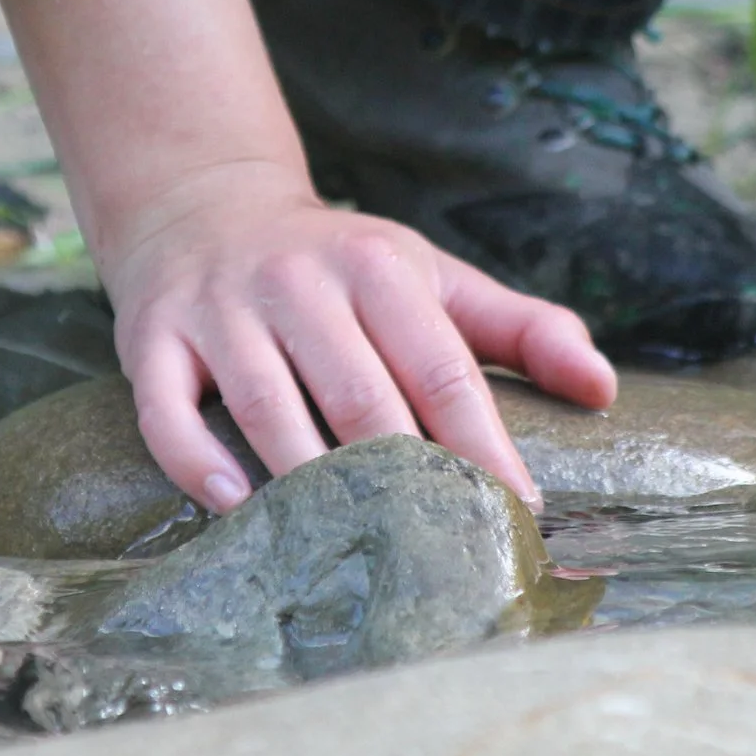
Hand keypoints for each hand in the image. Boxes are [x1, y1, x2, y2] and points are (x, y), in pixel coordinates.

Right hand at [102, 161, 616, 511]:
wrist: (202, 204)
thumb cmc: (338, 264)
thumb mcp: (430, 277)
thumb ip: (520, 328)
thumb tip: (604, 387)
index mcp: (377, 267)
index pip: (440, 367)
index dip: (481, 444)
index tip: (517, 511)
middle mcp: (297, 283)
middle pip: (359, 396)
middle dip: (404, 478)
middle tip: (439, 551)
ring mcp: (220, 310)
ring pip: (266, 409)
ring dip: (308, 483)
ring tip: (347, 547)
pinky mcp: (152, 336)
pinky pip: (168, 410)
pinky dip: (198, 464)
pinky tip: (237, 510)